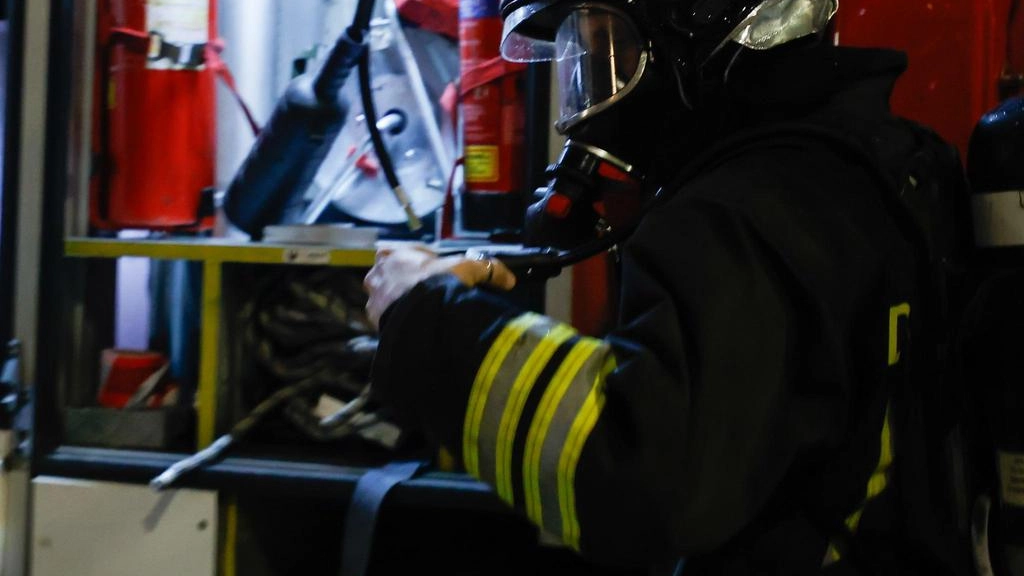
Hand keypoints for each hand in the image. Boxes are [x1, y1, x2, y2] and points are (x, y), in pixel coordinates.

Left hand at [363, 245, 515, 328]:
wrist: (420, 317)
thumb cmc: (438, 284)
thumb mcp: (467, 269)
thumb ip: (488, 270)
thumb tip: (509, 279)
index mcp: (395, 254)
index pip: (403, 252)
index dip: (420, 261)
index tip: (431, 271)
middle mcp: (378, 272)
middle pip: (389, 273)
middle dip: (401, 280)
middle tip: (421, 290)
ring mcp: (373, 296)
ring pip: (383, 295)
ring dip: (395, 299)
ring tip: (415, 310)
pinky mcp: (372, 318)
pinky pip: (382, 317)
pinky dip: (394, 319)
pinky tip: (409, 323)